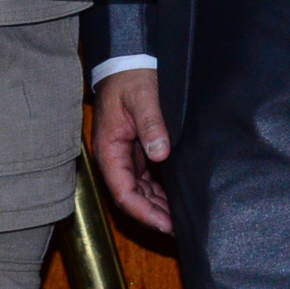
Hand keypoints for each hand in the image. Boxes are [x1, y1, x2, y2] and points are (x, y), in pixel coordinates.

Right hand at [90, 69, 171, 233]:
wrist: (127, 61)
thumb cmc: (131, 77)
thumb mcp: (143, 97)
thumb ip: (151, 124)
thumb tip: (160, 153)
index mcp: (109, 149)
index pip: (123, 192)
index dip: (144, 212)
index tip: (166, 224)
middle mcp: (114, 157)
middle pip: (131, 197)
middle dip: (153, 214)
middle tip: (180, 227)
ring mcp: (125, 154)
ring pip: (139, 190)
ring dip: (157, 205)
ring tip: (180, 217)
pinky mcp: (136, 149)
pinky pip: (145, 177)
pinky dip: (159, 190)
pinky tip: (175, 197)